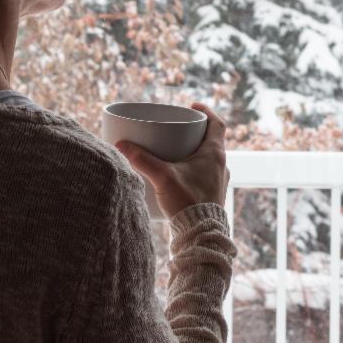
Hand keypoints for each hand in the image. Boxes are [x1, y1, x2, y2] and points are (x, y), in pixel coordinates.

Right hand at [114, 102, 229, 218]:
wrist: (201, 235)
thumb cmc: (188, 203)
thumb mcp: (162, 177)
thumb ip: (142, 160)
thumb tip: (121, 144)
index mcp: (215, 154)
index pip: (218, 124)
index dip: (207, 112)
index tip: (192, 107)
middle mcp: (221, 165)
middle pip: (212, 140)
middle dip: (195, 132)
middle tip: (178, 129)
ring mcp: (218, 181)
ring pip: (209, 158)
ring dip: (195, 152)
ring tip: (176, 151)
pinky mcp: (213, 195)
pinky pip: (205, 174)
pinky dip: (194, 169)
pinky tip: (179, 176)